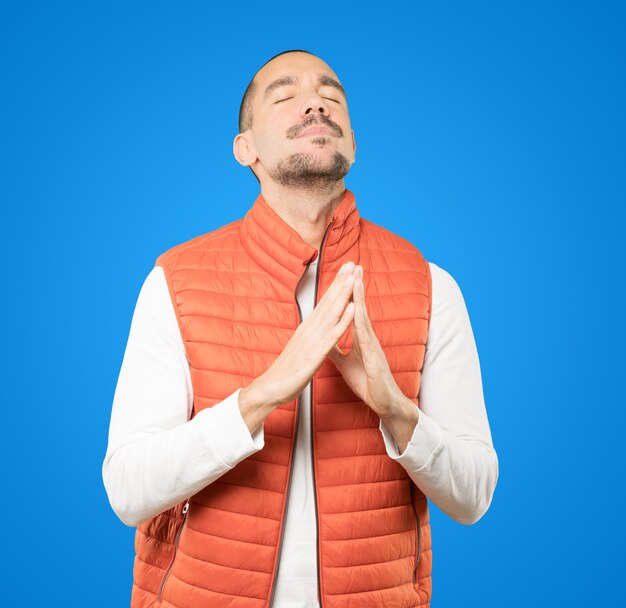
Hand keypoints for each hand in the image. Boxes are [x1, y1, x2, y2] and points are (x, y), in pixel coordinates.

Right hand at [247, 261, 356, 408]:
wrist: (271, 388)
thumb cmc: (286, 371)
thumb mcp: (300, 349)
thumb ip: (308, 337)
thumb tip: (314, 328)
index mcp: (307, 328)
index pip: (324, 302)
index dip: (335, 285)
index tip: (344, 270)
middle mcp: (309, 329)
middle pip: (328, 301)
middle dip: (341, 281)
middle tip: (352, 262)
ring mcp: (313, 339)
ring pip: (332, 312)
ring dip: (344, 293)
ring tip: (354, 276)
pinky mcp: (316, 353)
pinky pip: (334, 334)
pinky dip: (344, 319)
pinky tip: (353, 307)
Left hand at [327, 264, 402, 418]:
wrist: (384, 402)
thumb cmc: (367, 381)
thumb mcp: (345, 362)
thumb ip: (336, 349)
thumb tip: (325, 339)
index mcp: (359, 337)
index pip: (352, 309)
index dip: (347, 292)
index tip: (343, 273)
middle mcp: (367, 337)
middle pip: (359, 306)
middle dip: (356, 285)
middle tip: (353, 263)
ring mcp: (372, 345)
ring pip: (363, 317)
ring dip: (360, 297)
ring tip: (355, 278)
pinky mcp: (374, 357)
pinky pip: (365, 337)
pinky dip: (360, 322)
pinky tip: (357, 310)